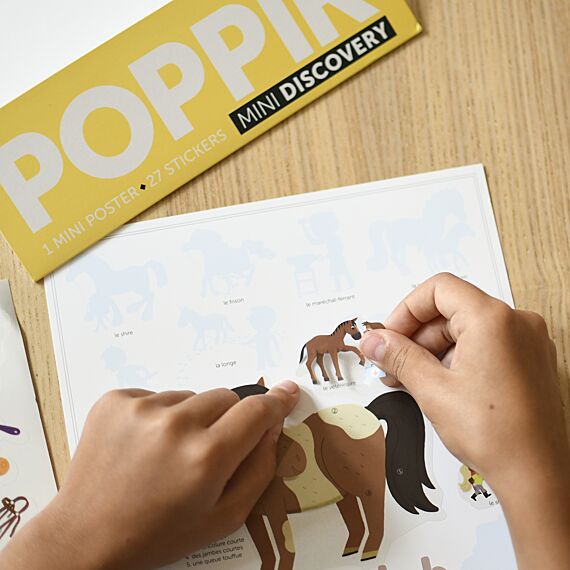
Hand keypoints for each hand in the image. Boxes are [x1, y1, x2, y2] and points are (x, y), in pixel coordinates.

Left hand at [0, 382, 299, 569]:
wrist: (86, 537)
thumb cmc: (160, 534)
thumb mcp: (223, 517)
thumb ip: (259, 469)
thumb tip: (272, 426)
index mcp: (206, 457)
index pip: (256, 411)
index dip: (276, 401)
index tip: (287, 391)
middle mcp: (175, 425)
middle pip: (225, 397)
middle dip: (226, 419)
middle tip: (206, 450)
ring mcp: (141, 409)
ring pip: (190, 397)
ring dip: (189, 418)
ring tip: (166, 454)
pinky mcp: (114, 400)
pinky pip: (157, 395)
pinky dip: (158, 415)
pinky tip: (143, 446)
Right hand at [360, 273, 569, 569]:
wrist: (537, 476)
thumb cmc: (497, 436)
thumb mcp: (433, 390)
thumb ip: (398, 357)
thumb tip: (374, 341)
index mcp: (493, 320)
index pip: (438, 289)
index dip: (406, 310)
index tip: (390, 334)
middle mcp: (516, 322)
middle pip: (451, 309)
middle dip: (417, 335)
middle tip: (393, 362)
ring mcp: (527, 341)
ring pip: (467, 328)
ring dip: (434, 349)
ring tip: (413, 379)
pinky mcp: (529, 359)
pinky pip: (485, 343)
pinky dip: (457, 357)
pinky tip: (439, 383)